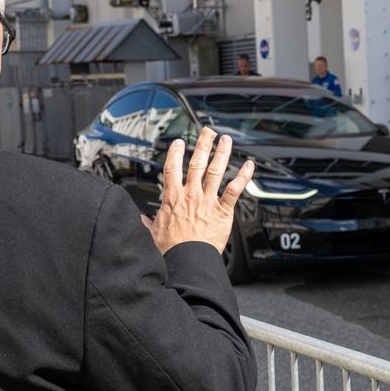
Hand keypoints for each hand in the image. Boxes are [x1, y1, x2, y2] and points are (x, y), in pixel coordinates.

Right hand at [142, 128, 254, 254]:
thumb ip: (148, 224)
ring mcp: (208, 201)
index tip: (179, 143)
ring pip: (216, 170)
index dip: (176, 153)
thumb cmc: (171, 250)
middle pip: (197, 163)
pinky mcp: (223, 211)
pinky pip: (234, 190)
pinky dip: (243, 176)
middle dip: (203, 144)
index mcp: (172, 198)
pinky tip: (249, 165)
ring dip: (222, 153)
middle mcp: (191, 195)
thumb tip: (140, 220)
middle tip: (208, 131)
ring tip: (226, 140)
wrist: (187, 259)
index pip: (172, 168)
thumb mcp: (153, 233)